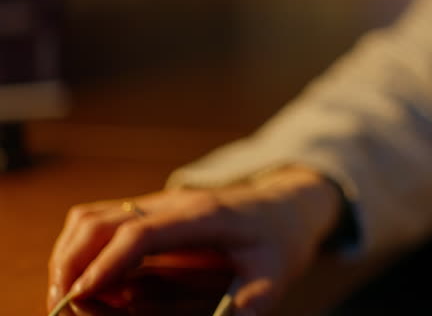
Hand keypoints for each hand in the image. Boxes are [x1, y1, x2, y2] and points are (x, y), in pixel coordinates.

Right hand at [47, 166, 342, 315]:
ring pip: (91, 219)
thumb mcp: (273, 277)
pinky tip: (92, 288)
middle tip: (64, 307)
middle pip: (100, 220)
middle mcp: (172, 205)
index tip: (80, 298)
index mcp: (203, 216)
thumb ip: (247, 305)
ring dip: (69, 257)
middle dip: (70, 263)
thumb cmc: (279, 242)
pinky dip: (81, 253)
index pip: (140, 233)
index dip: (106, 265)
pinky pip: (99, 225)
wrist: (287, 208)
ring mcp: (157, 207)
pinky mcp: (149, 216)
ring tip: (72, 301)